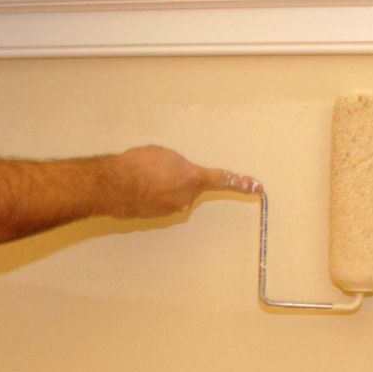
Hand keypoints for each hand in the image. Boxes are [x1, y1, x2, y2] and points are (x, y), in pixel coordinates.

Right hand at [112, 145, 261, 218]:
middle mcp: (186, 199)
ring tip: (140, 175)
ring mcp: (170, 210)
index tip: (258, 188)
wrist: (114, 185)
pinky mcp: (154, 217)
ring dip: (159, 185)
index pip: (222, 180)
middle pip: (187, 187)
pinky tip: (134, 186)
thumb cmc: (140, 164)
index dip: (241, 183)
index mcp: (194, 179)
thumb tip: (176, 174)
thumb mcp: (165, 154)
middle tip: (156, 167)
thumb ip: (179, 165)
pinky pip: (156, 201)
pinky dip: (148, 194)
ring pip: (170, 194)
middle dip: (175, 178)